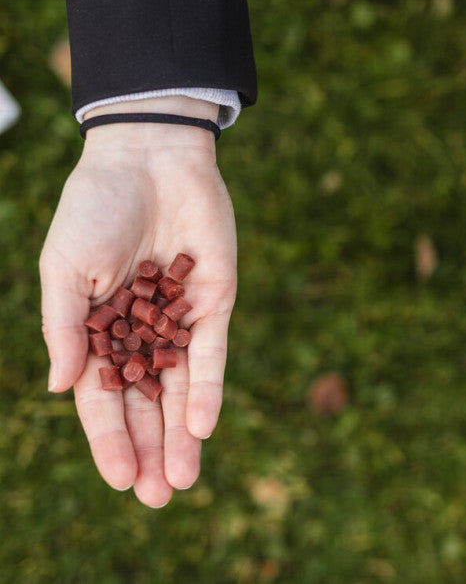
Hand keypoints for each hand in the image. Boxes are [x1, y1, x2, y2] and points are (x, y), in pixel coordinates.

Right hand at [40, 97, 235, 506]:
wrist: (149, 158)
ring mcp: (178, 320)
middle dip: (150, 449)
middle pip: (145, 403)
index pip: (102, 397)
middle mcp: (139, 332)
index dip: (110, 439)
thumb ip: (66, 328)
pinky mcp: (214, 301)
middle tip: (158, 497)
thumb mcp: (65, 270)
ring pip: (180, 388)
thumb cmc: (95, 208)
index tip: (121, 480)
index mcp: (96, 329)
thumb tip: (62, 388)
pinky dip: (207, 388)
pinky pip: (211, 353)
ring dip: (181, 434)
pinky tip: (203, 425)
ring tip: (183, 479)